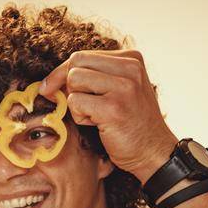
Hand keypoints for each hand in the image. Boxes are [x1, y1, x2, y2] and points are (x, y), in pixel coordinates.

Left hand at [40, 49, 175, 182]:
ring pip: (73, 81)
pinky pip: (75, 102)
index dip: (63, 72)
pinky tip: (98, 125)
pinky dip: (79, 117)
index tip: (53, 87)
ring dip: (76, 102)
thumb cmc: (132, 123)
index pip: (83, 55)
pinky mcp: (113, 107)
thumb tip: (54, 78)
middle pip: (75, 63)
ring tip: (95, 115)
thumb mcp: (121, 89)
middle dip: (66, 85)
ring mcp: (123, 87)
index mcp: (131, 59)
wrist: (154, 152)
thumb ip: (97, 76)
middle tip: (78, 105)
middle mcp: (130, 68)